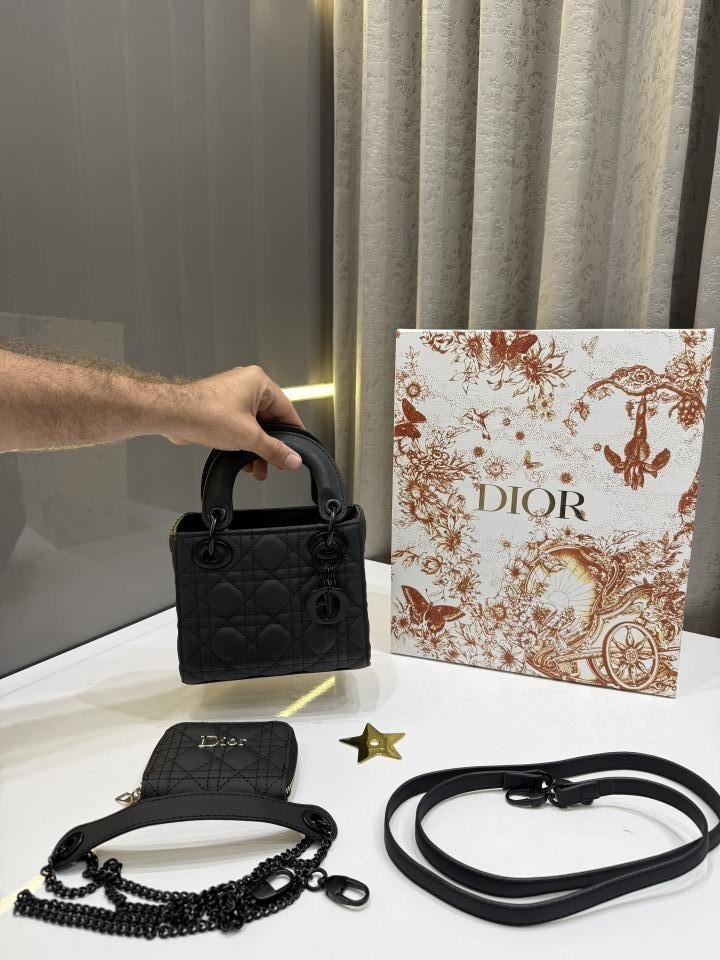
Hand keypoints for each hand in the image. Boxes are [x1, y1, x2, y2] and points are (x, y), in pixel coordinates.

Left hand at [163, 365, 304, 479]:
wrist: (173, 415)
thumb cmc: (204, 413)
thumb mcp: (249, 437)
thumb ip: (274, 450)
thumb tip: (292, 459)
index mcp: (258, 382)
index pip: (287, 410)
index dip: (293, 433)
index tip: (297, 450)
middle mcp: (246, 385)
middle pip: (270, 420)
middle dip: (270, 445)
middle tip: (276, 463)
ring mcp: (232, 396)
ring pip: (254, 425)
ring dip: (256, 448)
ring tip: (257, 467)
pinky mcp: (221, 407)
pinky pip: (240, 426)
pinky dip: (243, 442)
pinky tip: (243, 460)